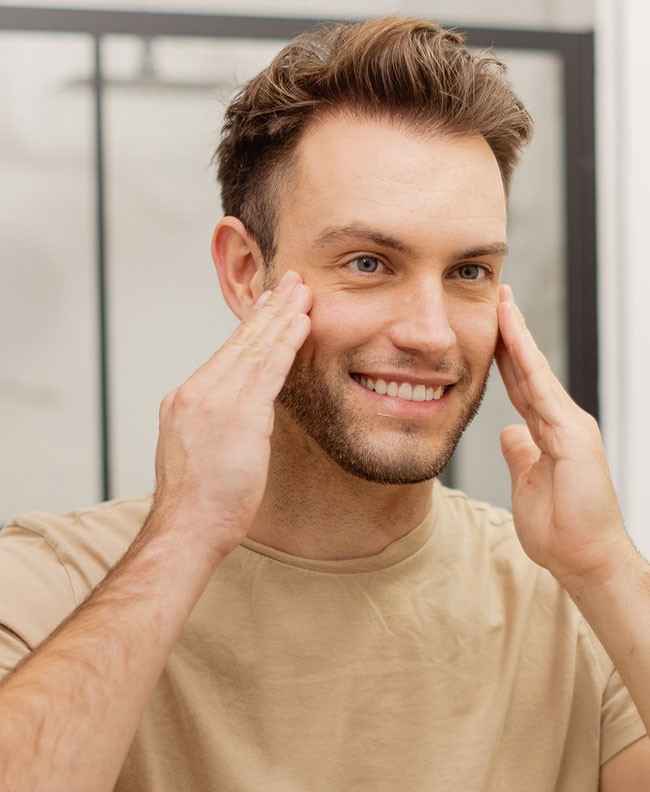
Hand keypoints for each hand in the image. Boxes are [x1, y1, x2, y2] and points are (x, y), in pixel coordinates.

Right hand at [148, 270, 311, 561]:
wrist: (186, 528)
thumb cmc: (197, 504)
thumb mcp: (199, 452)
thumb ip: (217, 424)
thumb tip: (241, 416)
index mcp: (185, 399)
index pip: (225, 354)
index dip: (250, 327)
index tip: (267, 305)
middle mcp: (196, 391)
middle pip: (240, 341)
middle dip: (269, 309)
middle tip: (290, 282)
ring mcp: (215, 400)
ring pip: (255, 348)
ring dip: (282, 317)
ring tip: (303, 292)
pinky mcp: (238, 413)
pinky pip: (268, 369)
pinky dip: (286, 342)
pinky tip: (302, 323)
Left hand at [495, 285, 634, 594]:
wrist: (587, 558)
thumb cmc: (561, 529)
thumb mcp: (528, 482)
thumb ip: (521, 453)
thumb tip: (509, 433)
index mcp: (549, 432)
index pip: (521, 384)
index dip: (505, 354)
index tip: (489, 326)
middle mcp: (562, 422)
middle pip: (528, 369)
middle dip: (510, 332)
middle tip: (496, 296)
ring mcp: (570, 426)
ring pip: (536, 371)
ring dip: (517, 334)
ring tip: (502, 300)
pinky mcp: (574, 436)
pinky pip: (543, 391)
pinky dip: (528, 360)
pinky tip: (514, 335)